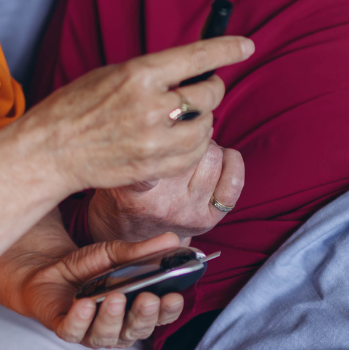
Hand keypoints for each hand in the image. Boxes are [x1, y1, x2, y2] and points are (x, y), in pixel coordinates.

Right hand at [1, 36, 253, 198]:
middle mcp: (150, 107)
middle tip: (204, 87)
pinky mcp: (153, 167)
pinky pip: (193, 154)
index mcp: (138, 73)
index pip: (197, 57)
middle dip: (212, 88)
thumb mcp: (114, 75)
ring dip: (203, 119)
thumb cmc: (78, 106)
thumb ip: (154, 74)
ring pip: (206, 126)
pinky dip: (194, 145)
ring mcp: (153, 141)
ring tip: (185, 115)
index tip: (246, 45)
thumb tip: (194, 72)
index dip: (227, 49)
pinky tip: (178, 138)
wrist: (50, 150)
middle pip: (209, 94)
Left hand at [12, 232, 189, 348]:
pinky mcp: (65, 330)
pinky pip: (73, 332)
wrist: (50, 270)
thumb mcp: (115, 254)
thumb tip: (172, 240)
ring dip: (112, 318)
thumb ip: (142, 251)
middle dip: (143, 316)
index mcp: (136, 311)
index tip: (174, 296)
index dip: (168, 311)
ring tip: (115, 297)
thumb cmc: (89, 267)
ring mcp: (91, 332)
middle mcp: (118, 328)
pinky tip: (85, 304)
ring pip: (105, 336)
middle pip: (135, 331)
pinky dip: (80, 321)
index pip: (159, 317)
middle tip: (148, 299)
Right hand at [87, 142, 244, 243]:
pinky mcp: (209, 219)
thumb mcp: (115, 171)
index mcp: (132, 191)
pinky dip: (231, 161)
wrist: (133, 235)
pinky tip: (220, 159)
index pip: (146, 167)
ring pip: (212, 154)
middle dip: (186, 134)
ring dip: (206, 146)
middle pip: (187, 143)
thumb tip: (167, 114)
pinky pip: (234, 180)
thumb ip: (128, 149)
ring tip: (193, 151)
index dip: (156, 143)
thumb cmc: (126, 191)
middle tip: (178, 138)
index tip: (157, 127)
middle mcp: (161, 204)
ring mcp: (187, 212)